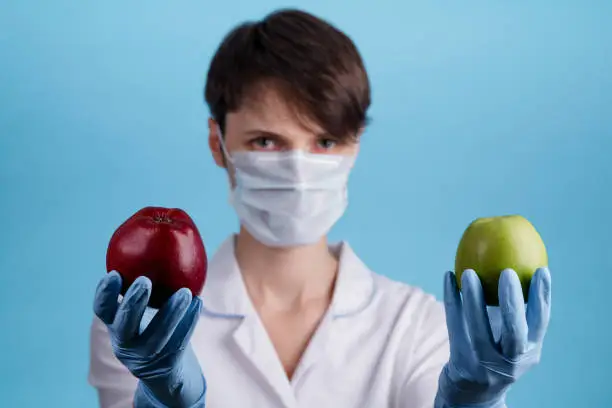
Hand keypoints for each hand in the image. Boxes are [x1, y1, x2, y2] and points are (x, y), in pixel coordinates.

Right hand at [94, 272, 205, 407]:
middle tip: (145, 280)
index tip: (113, 273)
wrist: (164, 370)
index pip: (102, 310)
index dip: (104, 294)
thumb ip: (143, 286)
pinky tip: (198, 302)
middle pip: (125, 325)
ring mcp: (146, 356)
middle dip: (133, 303)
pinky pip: (180, 341)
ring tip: (185, 292)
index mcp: (114, 325)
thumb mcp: (140, 311)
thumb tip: (156, 239)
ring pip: (157, 336)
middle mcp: (125, 342)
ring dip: (171, 313)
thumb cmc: (151, 326)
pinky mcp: (167, 363)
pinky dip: (189, 321)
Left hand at [435, 268, 551, 406]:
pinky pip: (454, 325)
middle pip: (514, 332)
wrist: (472, 391)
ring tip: (468, 271)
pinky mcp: (460, 361)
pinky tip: (448, 276)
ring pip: (478, 331)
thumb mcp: (512, 340)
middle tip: (507, 272)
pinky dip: (451, 299)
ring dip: (473, 300)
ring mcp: (484, 364)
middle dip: (513, 302)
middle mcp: (510, 361)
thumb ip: (518, 312)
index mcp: (528, 351)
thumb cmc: (495, 352)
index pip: (540, 323)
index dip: (543, 297)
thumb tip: (519, 262)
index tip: (542, 270)